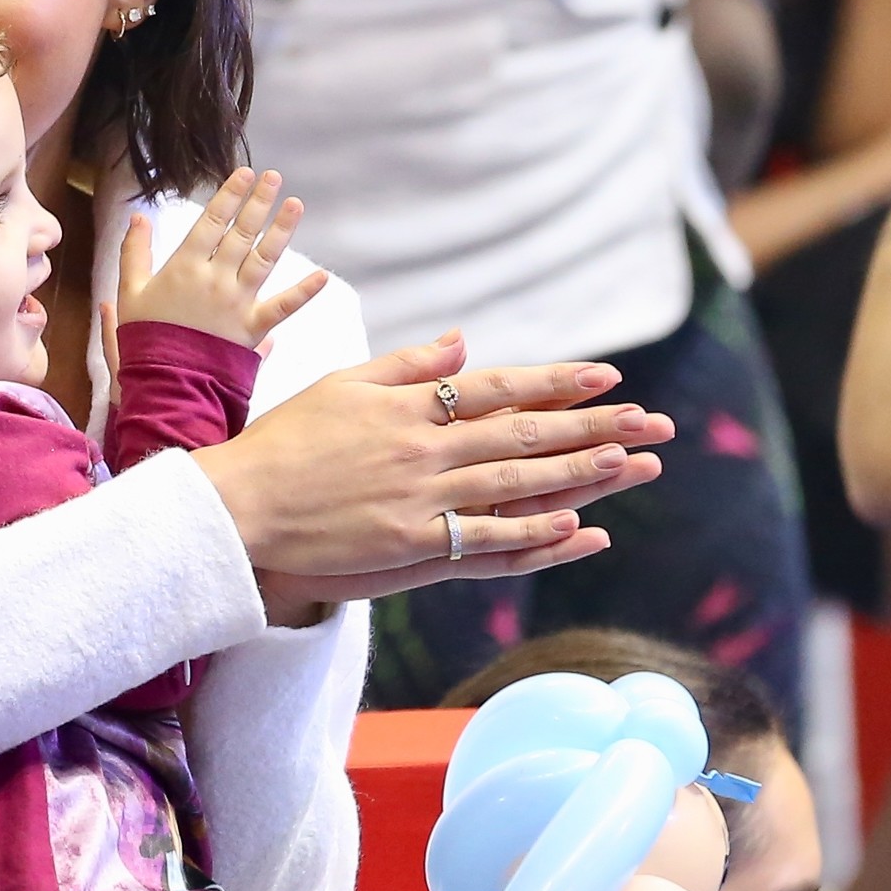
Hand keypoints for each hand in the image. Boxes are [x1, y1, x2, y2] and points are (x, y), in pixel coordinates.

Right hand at [116, 171, 329, 350]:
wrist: (164, 381)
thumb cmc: (144, 338)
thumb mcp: (129, 292)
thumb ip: (133, 252)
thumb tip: (137, 216)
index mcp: (184, 266)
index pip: (212, 221)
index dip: (229, 195)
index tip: (245, 173)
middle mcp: (215, 278)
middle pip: (242, 233)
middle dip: (259, 202)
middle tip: (274, 178)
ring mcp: (237, 302)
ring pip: (264, 258)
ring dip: (281, 230)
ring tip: (295, 204)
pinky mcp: (253, 328)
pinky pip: (283, 307)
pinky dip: (304, 293)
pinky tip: (323, 276)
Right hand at [193, 333, 673, 609]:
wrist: (238, 506)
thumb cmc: (283, 441)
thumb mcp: (343, 383)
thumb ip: (408, 364)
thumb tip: (465, 342)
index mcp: (411, 406)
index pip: (502, 388)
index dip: (558, 382)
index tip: (608, 378)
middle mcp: (426, 450)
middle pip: (526, 434)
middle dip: (594, 428)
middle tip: (652, 423)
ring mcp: (423, 501)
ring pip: (519, 484)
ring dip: (582, 474)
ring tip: (635, 465)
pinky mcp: (412, 548)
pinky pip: (487, 540)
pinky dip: (536, 534)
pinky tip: (580, 526)